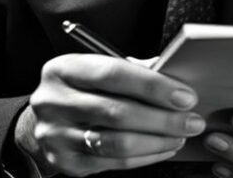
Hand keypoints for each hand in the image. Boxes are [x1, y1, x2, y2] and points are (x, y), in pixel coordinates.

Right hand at [15, 54, 205, 176]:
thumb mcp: (95, 70)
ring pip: (117, 142)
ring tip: (180, 135)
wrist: (40, 122)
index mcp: (64, 69)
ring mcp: (56, 135)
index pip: (112, 73)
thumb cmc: (80, 90)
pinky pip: (114, 163)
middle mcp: (54, 101)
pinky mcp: (65, 162)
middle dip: (162, 118)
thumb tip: (175, 76)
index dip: (152, 86)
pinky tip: (163, 148)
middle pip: (116, 111)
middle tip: (191, 120)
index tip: (184, 95)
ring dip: (157, 141)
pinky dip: (146, 156)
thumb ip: (131, 70)